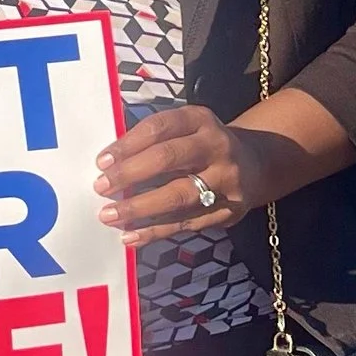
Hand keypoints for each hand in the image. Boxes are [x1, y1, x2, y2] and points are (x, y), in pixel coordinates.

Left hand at [95, 104, 261, 245]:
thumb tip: (107, 165)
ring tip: (109, 216)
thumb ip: (152, 141)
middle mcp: (216, 146)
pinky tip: (131, 236)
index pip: (159, 127)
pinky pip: (187, 223)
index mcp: (199, 119)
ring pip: (178, 195)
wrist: (255, 165)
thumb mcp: (185, 129)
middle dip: (130, 173)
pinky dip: (155, 231)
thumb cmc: (201, 146)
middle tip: (101, 187)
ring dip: (139, 207)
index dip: (128, 144)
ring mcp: (226, 179)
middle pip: (168, 158)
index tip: (101, 162)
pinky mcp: (229, 210)